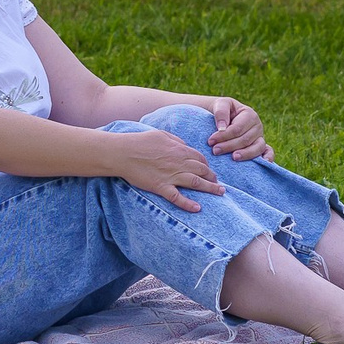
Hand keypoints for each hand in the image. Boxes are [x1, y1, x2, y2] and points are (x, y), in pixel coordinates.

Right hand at [106, 130, 223, 211]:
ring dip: (210, 188)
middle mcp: (179, 163)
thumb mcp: (161, 134)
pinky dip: (188, 204)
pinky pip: (177, 197)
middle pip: (202, 170)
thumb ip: (176, 141)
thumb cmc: (140, 141)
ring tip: (220, 192)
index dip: (207, 165)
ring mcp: (171, 176)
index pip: (200, 158)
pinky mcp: (161, 187)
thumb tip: (185, 147)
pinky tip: (197, 208)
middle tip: (218, 183)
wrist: (123, 153)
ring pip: (196, 183)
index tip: (210, 170)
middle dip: (213, 177)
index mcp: (179, 150)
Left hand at [208, 97, 271, 161]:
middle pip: (245, 139)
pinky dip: (268, 157)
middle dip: (229, 146)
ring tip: (233, 158)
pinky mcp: (262, 146)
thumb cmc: (223, 110)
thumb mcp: (220, 104)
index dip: (224, 136)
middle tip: (215, 151)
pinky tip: (264, 162)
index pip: (237, 128)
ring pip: (257, 147)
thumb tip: (222, 128)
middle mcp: (257, 126)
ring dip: (245, 154)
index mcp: (249, 114)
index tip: (210, 141)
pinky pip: (268, 151)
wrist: (225, 116)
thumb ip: (221, 113)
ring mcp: (260, 137)